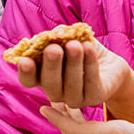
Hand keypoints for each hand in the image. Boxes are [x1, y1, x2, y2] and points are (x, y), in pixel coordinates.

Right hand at [16, 37, 133, 112]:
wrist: (108, 64)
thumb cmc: (82, 49)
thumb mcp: (67, 38)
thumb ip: (57, 35)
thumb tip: (54, 34)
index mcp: (43, 77)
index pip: (28, 80)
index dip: (25, 72)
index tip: (25, 60)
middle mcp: (56, 92)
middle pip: (49, 84)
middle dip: (51, 65)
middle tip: (53, 48)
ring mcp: (75, 98)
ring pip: (71, 86)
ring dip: (72, 64)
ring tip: (75, 45)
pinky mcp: (95, 97)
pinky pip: (91, 82)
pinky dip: (90, 64)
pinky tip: (89, 48)